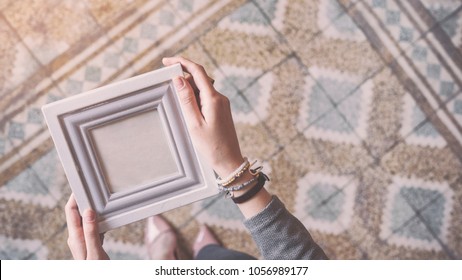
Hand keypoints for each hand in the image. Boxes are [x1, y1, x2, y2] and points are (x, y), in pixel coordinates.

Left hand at [65, 194, 108, 259]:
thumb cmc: (94, 269)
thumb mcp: (95, 251)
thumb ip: (91, 232)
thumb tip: (88, 212)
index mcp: (75, 238)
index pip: (71, 212)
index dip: (74, 198)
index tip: (81, 189)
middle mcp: (76, 237)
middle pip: (77, 214)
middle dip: (85, 202)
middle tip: (93, 193)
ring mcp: (81, 240)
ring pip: (84, 219)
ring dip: (92, 212)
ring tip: (101, 205)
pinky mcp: (87, 242)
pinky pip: (91, 226)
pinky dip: (98, 221)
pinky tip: (105, 221)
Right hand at [162, 57, 271, 218]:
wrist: (229, 161)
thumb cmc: (211, 146)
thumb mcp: (194, 123)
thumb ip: (186, 100)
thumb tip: (179, 79)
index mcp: (213, 99)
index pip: (197, 71)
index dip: (181, 62)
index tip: (166, 61)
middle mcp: (220, 98)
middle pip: (199, 78)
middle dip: (184, 78)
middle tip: (169, 87)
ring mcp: (222, 104)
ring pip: (202, 88)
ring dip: (189, 90)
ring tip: (181, 105)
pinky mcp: (221, 110)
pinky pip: (206, 97)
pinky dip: (195, 98)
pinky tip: (189, 111)